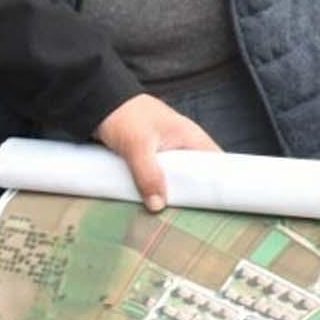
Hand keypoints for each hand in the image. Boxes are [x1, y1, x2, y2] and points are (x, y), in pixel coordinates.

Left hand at [93, 94, 216, 211]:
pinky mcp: (150, 157)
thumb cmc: (124, 115)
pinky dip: (158, 189)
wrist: (97, 101)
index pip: (217, 161)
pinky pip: (160, 177)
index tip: (221, 205)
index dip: (222, 182)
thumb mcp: (138, 146)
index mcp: (190, 136)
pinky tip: (153, 204)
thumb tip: (158, 206)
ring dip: (173, 193)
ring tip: (174, 216)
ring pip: (177, 177)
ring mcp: (166, 151)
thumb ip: (148, 175)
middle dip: (195, 194)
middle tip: (194, 218)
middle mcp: (182, 144)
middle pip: (198, 174)